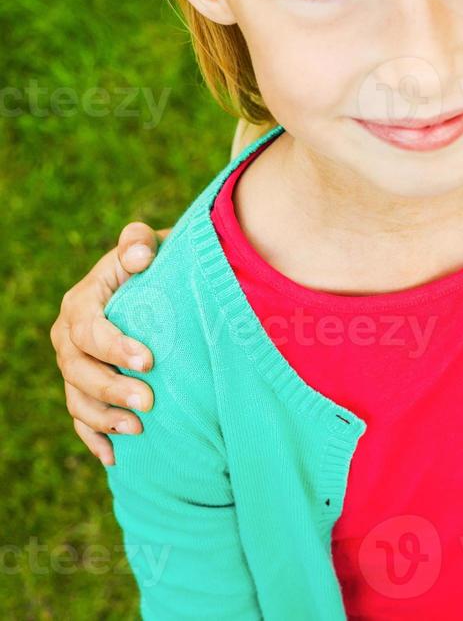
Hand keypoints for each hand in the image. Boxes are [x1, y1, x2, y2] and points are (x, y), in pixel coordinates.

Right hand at [50, 222, 168, 464]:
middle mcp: (69, 338)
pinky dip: (94, 439)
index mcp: (81, 304)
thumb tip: (138, 255)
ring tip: (138, 429)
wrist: (154, 286)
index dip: (115, 347)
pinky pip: (81, 420)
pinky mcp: (85, 389)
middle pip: (78, 370)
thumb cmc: (154, 266)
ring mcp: (74, 367)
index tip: (149, 361)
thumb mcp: (146, 248)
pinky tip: (114, 457)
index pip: (90, 329)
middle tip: (148, 402)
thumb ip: (138, 243)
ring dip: (103, 419)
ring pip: (77, 399)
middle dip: (111, 389)